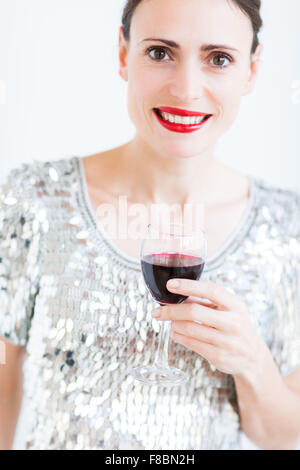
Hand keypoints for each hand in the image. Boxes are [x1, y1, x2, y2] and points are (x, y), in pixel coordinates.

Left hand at [152, 279, 266, 377]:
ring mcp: (226, 340)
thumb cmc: (234, 327)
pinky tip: (175, 332)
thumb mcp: (228, 310)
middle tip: (157, 311)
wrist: (253, 357)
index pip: (211, 290)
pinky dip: (178, 336)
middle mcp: (233, 322)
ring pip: (190, 328)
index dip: (189, 286)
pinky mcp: (218, 356)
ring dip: (173, 324)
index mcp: (235, 305)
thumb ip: (205, 301)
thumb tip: (176, 293)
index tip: (170, 284)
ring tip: (169, 322)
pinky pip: (191, 343)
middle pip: (195, 311)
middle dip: (171, 310)